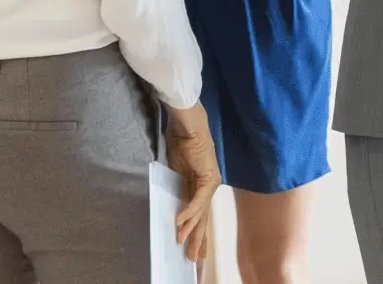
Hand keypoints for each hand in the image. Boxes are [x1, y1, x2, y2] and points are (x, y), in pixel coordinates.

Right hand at [164, 103, 219, 262]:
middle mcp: (208, 185)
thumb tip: (172, 205)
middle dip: (197, 239)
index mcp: (199, 184)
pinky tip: (180, 222)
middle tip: (193, 259)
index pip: (198, 213)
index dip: (195, 232)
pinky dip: (189, 211)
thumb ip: (177, 188)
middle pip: (202, 217)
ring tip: (182, 244)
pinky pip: (198, 199)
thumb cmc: (180, 140)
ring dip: (191, 229)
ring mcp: (210, 181)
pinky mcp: (208, 177)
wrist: (187, 123)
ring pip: (201, 212)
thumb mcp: (175, 169)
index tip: (191, 249)